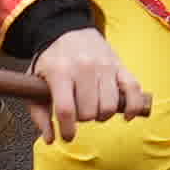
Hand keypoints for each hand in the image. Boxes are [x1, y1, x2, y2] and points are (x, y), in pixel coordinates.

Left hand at [32, 27, 149, 129]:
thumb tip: (51, 139)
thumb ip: (39, 113)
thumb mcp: (35, 82)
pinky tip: (125, 115)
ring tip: (95, 109)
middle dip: (83, 119)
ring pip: (109, 106)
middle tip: (78, 112)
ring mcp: (105, 65)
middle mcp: (84, 67)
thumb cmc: (51, 60)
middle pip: (89, 111)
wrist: (67, 29)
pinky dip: (131, 107)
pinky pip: (133, 91)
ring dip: (102, 115)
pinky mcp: (120, 65)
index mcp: (60, 71)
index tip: (67, 137)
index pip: (66, 110)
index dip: (68, 130)